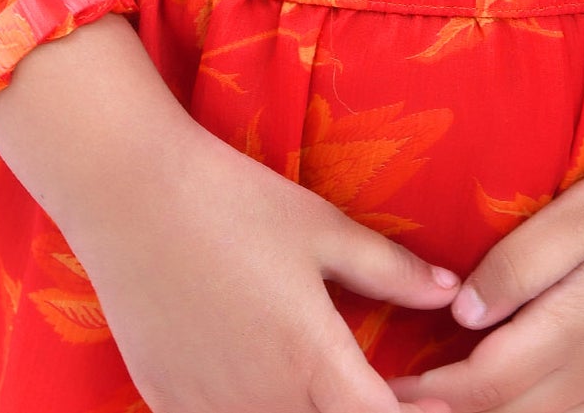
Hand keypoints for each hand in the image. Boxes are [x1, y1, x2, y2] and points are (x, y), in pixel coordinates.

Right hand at [57, 109, 463, 412]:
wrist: (131, 193)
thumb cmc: (234, 201)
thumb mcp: (321, 228)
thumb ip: (391, 270)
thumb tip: (451, 292)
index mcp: (310, 359)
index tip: (432, 404)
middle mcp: (263, 400)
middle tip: (371, 387)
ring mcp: (211, 409)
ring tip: (315, 382)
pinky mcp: (169, 403)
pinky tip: (261, 387)